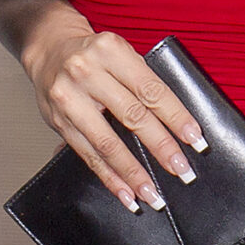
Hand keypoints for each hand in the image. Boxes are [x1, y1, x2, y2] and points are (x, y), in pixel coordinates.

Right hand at [20, 15, 205, 215]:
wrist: (50, 51)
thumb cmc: (95, 56)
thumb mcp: (121, 53)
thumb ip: (144, 81)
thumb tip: (178, 125)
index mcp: (111, 50)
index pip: (151, 89)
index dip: (175, 117)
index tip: (195, 139)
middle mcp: (87, 73)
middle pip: (132, 116)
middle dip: (160, 147)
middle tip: (182, 170)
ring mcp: (70, 99)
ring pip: (107, 143)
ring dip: (133, 172)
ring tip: (153, 194)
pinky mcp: (59, 122)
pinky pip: (88, 155)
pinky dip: (109, 178)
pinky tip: (125, 193)